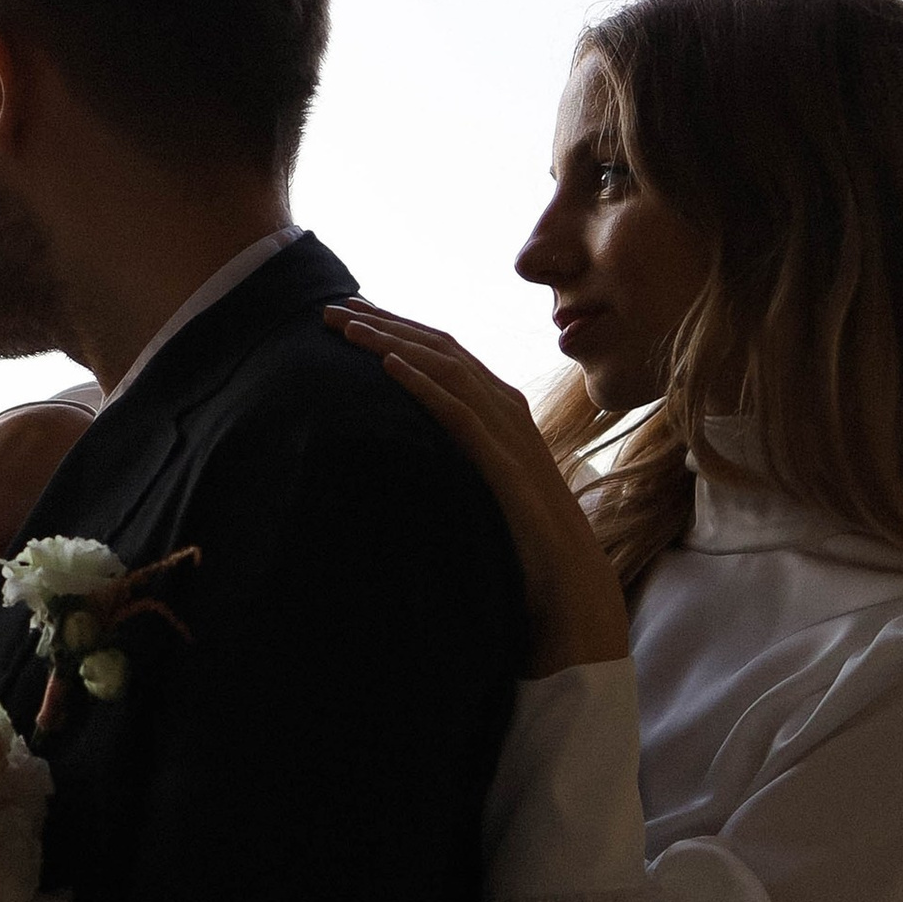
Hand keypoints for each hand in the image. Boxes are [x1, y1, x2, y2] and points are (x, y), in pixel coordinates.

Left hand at [327, 302, 631, 676]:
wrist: (572, 593)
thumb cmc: (525, 550)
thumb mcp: (481, 492)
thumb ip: (456, 465)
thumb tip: (409, 461)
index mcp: (502, 416)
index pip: (445, 358)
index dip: (398, 332)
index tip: (351, 318)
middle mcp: (509, 413)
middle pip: (441, 350)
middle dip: (386, 323)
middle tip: (331, 308)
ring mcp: (510, 436)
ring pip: (447, 370)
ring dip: (393, 342)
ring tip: (346, 325)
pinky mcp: (506, 467)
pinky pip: (459, 414)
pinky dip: (422, 384)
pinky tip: (386, 366)